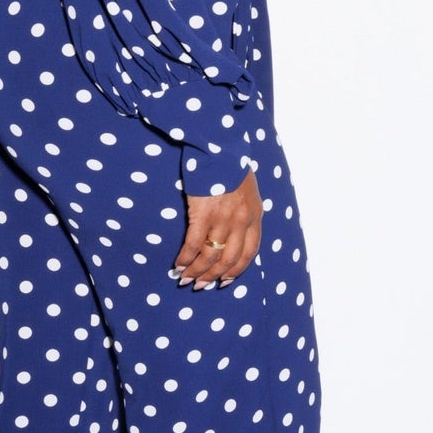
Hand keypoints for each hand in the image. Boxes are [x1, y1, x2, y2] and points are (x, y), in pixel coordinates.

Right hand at [174, 169, 262, 288]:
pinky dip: (185, 258)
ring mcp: (223, 219)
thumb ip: (243, 210)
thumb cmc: (230, 164)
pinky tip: (178, 265)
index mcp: (255, 215)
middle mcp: (242, 221)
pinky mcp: (203, 214)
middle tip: (201, 285)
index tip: (225, 280)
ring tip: (185, 279)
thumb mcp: (247, 189)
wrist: (218, 146)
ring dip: (197, 272)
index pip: (249, 252)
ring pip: (211, 256)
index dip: (237, 270)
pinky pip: (194, 244)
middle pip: (229, 259)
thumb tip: (233, 228)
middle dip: (213, 276)